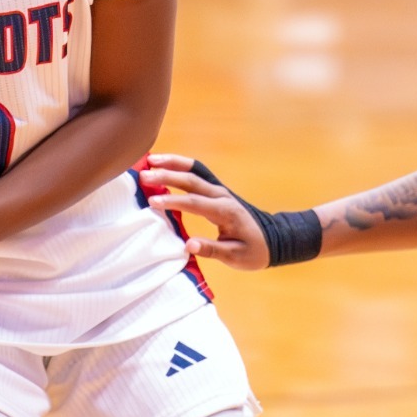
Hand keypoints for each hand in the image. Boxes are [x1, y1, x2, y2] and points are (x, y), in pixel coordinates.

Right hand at [142, 153, 269, 271]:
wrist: (272, 239)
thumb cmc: (253, 251)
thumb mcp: (235, 257)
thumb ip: (213, 250)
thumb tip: (189, 245)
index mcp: (225, 211)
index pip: (195, 203)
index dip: (173, 201)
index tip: (152, 201)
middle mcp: (221, 196)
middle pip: (192, 180)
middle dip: (167, 176)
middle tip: (144, 175)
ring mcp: (219, 190)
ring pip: (194, 171)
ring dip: (173, 163)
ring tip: (150, 159)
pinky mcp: (216, 190)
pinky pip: (197, 173)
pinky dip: (180, 166)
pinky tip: (163, 163)